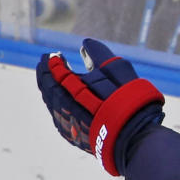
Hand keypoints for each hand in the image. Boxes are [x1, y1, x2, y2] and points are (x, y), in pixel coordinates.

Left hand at [36, 38, 164, 174]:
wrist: (133, 135)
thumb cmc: (126, 98)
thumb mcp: (116, 69)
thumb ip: (98, 54)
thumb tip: (86, 43)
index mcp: (68, 90)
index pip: (53, 72)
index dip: (52, 62)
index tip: (55, 55)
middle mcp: (62, 108)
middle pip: (48, 89)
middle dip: (46, 75)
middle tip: (47, 64)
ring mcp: (66, 124)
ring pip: (51, 104)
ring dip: (51, 90)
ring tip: (53, 80)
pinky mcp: (72, 136)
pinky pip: (58, 115)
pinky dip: (57, 104)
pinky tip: (63, 100)